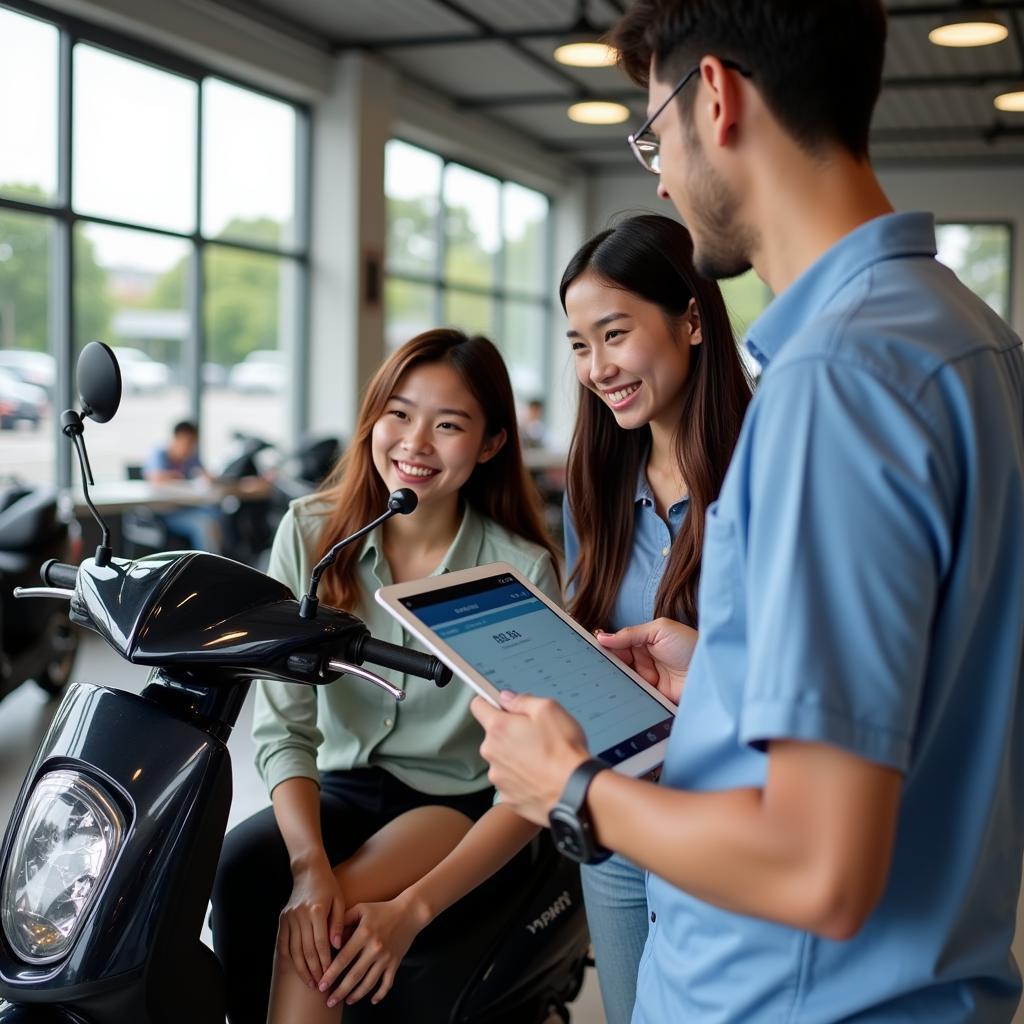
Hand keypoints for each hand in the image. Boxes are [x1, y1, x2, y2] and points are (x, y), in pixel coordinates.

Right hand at [277, 860, 345, 987]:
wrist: (308, 870)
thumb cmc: (328, 886)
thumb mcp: (339, 900)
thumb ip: (338, 923)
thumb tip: (337, 946)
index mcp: (316, 910)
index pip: (320, 943)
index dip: (325, 961)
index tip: (331, 975)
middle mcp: (300, 915)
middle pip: (306, 950)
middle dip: (314, 970)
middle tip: (321, 986)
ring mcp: (289, 917)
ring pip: (293, 950)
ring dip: (301, 969)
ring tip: (310, 982)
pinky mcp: (282, 919)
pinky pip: (283, 943)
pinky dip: (288, 959)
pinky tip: (294, 970)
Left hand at [319, 893, 428, 1006]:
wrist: (409, 912)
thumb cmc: (382, 909)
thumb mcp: (361, 909)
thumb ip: (343, 919)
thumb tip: (328, 937)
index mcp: (364, 934)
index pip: (343, 958)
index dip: (331, 973)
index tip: (322, 985)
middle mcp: (375, 948)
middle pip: (354, 975)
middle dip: (340, 991)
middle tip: (329, 1002)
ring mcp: (386, 957)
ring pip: (369, 982)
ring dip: (357, 995)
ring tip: (347, 1001)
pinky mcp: (395, 963)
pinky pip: (387, 983)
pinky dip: (380, 994)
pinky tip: (373, 1000)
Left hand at [471, 692, 589, 825]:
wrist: (576, 791)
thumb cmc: (563, 751)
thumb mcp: (549, 710)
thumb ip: (523, 700)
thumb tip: (508, 699)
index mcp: (499, 728)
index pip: (478, 706)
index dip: (490, 702)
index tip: (502, 706)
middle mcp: (492, 753)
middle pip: (493, 735)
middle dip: (510, 732)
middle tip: (535, 736)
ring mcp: (498, 777)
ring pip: (502, 759)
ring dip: (515, 756)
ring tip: (541, 759)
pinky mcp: (507, 797)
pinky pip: (510, 781)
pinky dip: (522, 778)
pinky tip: (540, 776)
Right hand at [596, 617, 697, 703]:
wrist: (711, 672)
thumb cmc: (690, 645)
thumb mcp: (660, 630)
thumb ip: (631, 633)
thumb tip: (603, 637)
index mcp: (645, 641)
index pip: (618, 643)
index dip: (606, 646)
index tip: (591, 648)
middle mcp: (644, 660)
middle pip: (618, 662)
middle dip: (607, 663)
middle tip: (595, 665)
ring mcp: (648, 679)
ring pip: (623, 679)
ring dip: (615, 678)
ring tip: (603, 677)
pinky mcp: (652, 696)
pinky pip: (633, 695)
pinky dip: (625, 694)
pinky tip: (616, 692)